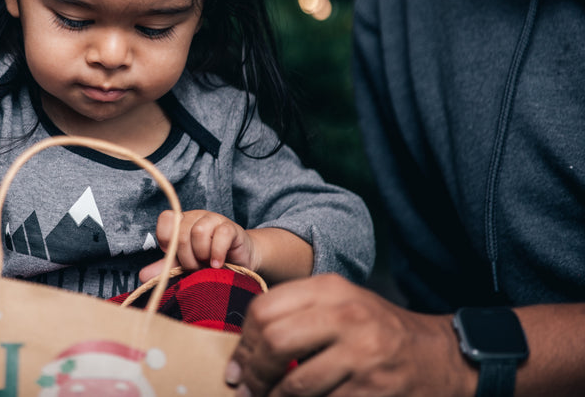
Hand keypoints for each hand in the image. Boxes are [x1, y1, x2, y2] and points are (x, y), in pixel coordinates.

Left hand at [139, 209, 252, 281]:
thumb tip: (142, 276)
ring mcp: (214, 219)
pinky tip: (218, 264)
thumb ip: (165, 269)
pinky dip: (217, 253)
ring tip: (207, 265)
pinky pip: (221, 234)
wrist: (238, 263)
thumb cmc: (207, 261)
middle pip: (181, 232)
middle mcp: (195, 217)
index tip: (175, 256)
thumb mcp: (183, 265)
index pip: (166, 219)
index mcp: (181, 223)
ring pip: (199, 231)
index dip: (167, 239)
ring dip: (201, 254)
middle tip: (195, 267)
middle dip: (186, 257)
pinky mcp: (232, 228)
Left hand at [224, 273, 475, 396]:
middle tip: (245, 387)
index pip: (264, 309)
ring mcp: (361, 354)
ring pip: (294, 383)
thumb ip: (297, 313)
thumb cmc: (376, 330)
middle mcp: (346, 316)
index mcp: (330, 289)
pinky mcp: (372, 389)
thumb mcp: (340, 304)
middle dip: (253, 372)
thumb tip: (244, 347)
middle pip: (274, 341)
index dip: (243, 342)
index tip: (237, 363)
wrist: (438, 355)